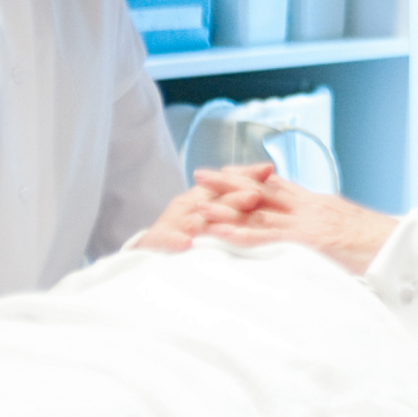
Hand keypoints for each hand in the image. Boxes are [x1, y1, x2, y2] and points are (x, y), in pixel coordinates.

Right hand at [133, 163, 275, 251]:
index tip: (268, 169)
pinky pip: (166, 242)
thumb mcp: (207, 213)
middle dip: (235, 198)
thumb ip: (230, 201)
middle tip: (255, 195)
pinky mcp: (157, 242)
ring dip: (210, 218)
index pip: (227, 185)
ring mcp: (173, 225)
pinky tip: (186, 244)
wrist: (148, 247)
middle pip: (215, 202)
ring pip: (195, 221)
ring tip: (228, 222)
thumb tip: (266, 186)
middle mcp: (189, 207)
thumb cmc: (184, 229)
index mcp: (203, 198)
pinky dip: (175, 241)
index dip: (246, 176)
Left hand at [165, 165, 399, 274]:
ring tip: (197, 203)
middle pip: (262, 189)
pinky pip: (269, 238)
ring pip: (260, 211)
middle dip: (229, 182)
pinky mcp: (309, 242)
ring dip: (226, 207)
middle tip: (201, 176)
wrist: (404, 249)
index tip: (228, 173)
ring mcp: (308, 222)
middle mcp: (309, 207)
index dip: (250, 177)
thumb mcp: (351, 229)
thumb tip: (318, 236)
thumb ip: (329, 227)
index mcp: (319, 204)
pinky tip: (222, 235)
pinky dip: (244, 235)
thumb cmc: (382, 245)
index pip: (278, 185)